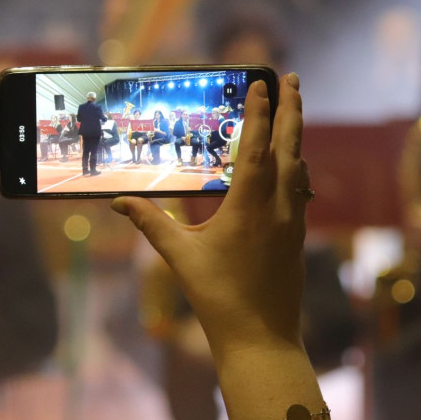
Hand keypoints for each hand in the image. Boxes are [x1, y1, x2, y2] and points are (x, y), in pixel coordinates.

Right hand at [111, 74, 308, 357]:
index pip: (257, 148)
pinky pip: (300, 190)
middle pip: (290, 148)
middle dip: (292, 110)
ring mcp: (292, 222)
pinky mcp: (296, 237)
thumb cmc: (218, 299)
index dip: (261, 113)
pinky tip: (290, 166)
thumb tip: (120, 202)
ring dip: (295, 137)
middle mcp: (277, 208)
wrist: (261, 339)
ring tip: (291, 113)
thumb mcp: (180, 258)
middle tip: (293, 79)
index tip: (263, 83)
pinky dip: (295, 167)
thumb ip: (151, 224)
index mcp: (249, 207)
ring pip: (299, 168)